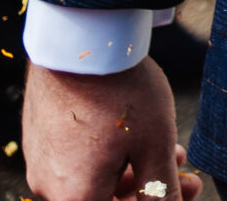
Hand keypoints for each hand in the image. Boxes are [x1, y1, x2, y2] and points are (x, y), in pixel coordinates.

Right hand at [24, 60, 202, 200]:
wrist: (81, 42)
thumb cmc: (121, 94)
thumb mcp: (155, 145)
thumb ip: (161, 190)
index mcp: (74, 198)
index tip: (187, 189)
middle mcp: (48, 188)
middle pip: (104, 200)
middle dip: (149, 186)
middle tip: (182, 167)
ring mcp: (39, 162)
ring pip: (92, 180)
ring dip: (133, 169)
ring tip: (168, 147)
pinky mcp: (39, 139)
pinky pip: (76, 160)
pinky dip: (108, 154)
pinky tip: (136, 131)